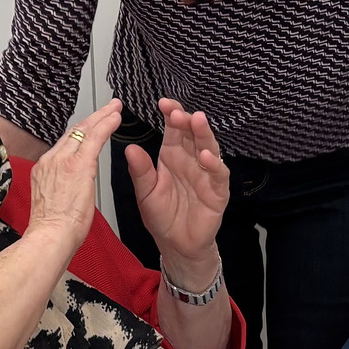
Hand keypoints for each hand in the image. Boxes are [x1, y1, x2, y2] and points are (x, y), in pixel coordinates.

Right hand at [27, 99, 121, 249]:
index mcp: (44, 169)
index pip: (64, 143)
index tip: (89, 126)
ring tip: (115, 109)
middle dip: (92, 118)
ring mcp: (63, 161)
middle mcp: (51, 160)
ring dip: (101, 117)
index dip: (79, 131)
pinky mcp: (78, 165)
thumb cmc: (52, 229)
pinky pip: (94, 138)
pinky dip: (106, 125)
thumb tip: (70, 186)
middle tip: (107, 108)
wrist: (49, 236)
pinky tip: (115, 118)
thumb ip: (60, 187)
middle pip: (73, 132)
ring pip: (84, 130)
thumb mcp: (52, 201)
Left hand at [126, 99, 228, 286]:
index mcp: (172, 156)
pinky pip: (218, 174)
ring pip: (209, 148)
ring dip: (204, 134)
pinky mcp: (218, 191)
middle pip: (192, 134)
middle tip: (177, 112)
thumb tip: (130, 148)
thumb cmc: (162, 217)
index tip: (162, 103)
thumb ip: (140, 172)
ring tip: (196, 121)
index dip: (171, 114)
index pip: (174, 129)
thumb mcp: (146, 193)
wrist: (176, 245)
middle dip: (187, 120)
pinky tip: (206, 156)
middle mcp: (191, 160)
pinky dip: (214, 164)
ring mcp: (206, 174)